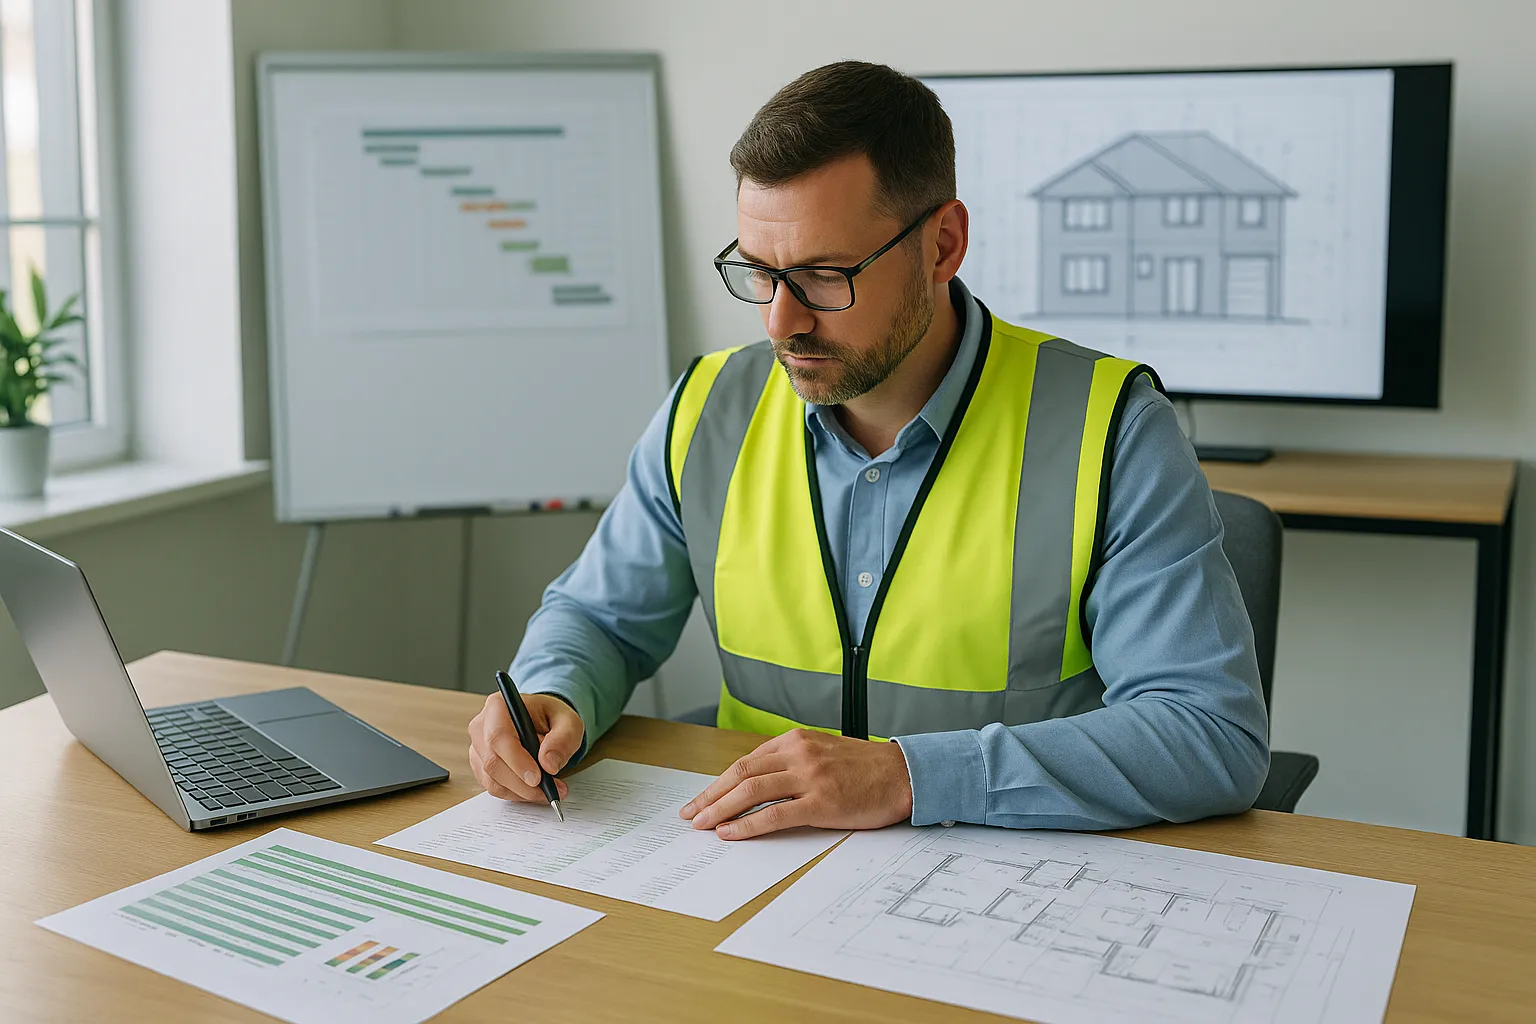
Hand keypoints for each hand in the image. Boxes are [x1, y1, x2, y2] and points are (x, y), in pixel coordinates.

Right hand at [467, 691, 582, 803]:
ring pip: (492, 779)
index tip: (537, 778)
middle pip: (492, 762)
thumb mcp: (568, 722)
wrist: (543, 722)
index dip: (516, 761)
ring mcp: (477, 747)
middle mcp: (482, 726)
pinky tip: (534, 790)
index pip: (499, 736)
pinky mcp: (480, 766)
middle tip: (550, 790)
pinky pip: (493, 787)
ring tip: (548, 791)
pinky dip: (515, 794)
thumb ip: (563, 739)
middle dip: (522, 783)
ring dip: (521, 792)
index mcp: (499, 706)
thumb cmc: (552, 718)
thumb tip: (549, 764)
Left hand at [680, 729, 913, 839]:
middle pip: (741, 773)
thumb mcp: (823, 753)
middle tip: (690, 814)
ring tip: (702, 825)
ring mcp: (809, 777)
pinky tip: (731, 833)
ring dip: (720, 809)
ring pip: (751, 791)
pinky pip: (774, 814)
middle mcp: (798, 753)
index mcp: (795, 740)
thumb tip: (758, 784)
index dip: (718, 782)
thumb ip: (792, 762)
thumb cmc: (866, 768)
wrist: (905, 775)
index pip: (746, 761)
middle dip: (710, 796)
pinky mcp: (821, 802)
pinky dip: (747, 824)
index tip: (701, 799)